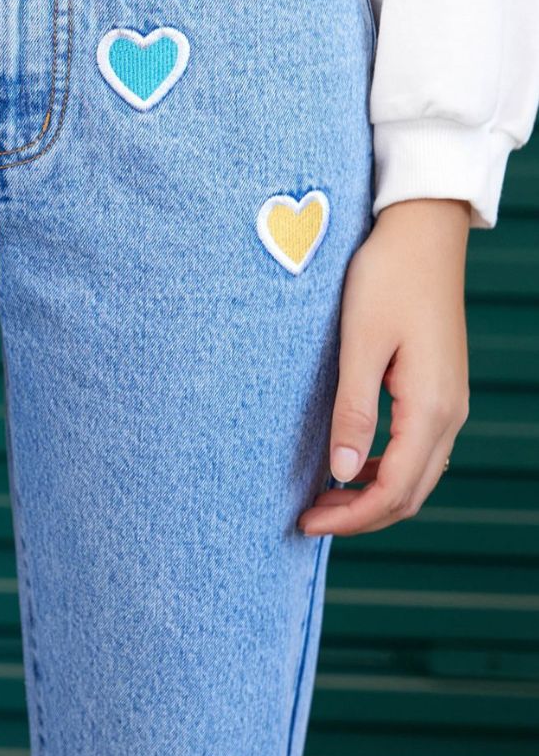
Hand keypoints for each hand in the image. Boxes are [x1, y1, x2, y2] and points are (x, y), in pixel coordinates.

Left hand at [298, 198, 470, 536]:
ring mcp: (450, 402)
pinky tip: (349, 461)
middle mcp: (450, 413)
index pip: (393, 490)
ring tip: (321, 497)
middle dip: (360, 517)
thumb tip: (340, 471)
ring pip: (416, 476)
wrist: (423, 233)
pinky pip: (418, 449)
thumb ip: (353, 410)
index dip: (350, 517)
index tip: (305, 523)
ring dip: (372, 495)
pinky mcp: (440, 389)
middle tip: (307, 519)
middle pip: (410, 494)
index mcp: (431, 407)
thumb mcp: (360, 343)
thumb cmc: (387, 278)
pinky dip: (385, 469)